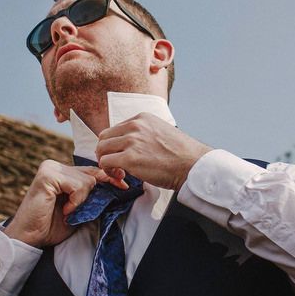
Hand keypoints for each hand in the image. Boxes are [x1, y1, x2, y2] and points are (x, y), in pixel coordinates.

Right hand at [4, 160, 126, 247]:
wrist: (30, 238)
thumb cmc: (51, 226)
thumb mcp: (79, 209)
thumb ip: (91, 196)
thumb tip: (117, 186)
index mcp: (63, 172)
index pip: (92, 170)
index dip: (109, 177)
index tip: (123, 185)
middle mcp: (55, 166)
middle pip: (92, 173)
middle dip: (104, 185)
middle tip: (109, 195)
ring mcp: (50, 168)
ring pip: (87, 180)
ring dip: (83, 200)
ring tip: (68, 211)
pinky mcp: (48, 176)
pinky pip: (77, 185)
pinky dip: (76, 200)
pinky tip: (65, 210)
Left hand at [96, 113, 212, 190]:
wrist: (193, 164)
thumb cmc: (181, 154)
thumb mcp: (161, 132)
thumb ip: (144, 133)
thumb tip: (132, 144)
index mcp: (142, 118)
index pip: (115, 129)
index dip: (115, 145)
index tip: (122, 156)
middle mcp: (135, 126)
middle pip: (104, 137)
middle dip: (107, 152)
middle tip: (116, 165)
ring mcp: (131, 141)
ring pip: (102, 149)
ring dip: (107, 163)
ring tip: (119, 172)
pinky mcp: (129, 158)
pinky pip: (105, 163)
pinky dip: (109, 171)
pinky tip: (121, 177)